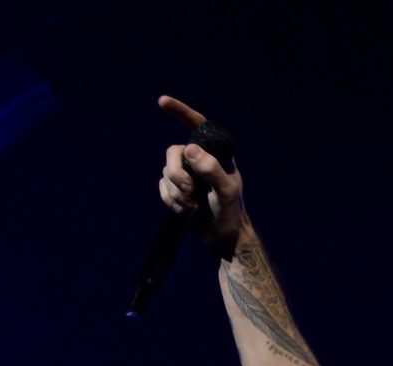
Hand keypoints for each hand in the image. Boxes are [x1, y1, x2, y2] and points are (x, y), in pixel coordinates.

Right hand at [155, 94, 249, 258]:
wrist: (223, 237)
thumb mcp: (226, 190)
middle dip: (177, 174)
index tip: (162, 101)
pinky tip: (184, 210)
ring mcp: (186, 174)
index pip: (197, 125)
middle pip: (172, 153)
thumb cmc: (230, 212)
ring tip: (192, 206)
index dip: (180, 112)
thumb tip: (189, 149)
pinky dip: (170, 199)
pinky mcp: (176, 189)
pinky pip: (162, 187)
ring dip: (176, 191)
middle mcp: (198, 160)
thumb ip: (211, 169)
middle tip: (190, 191)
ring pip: (166, 172)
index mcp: (214, 154)